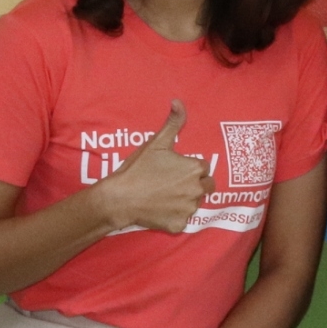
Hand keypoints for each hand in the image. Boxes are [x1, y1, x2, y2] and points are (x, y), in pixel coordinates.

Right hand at [98, 100, 208, 233]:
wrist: (120, 198)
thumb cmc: (138, 169)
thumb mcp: (156, 143)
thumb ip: (173, 122)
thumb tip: (179, 102)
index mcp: (195, 169)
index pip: (203, 167)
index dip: (189, 167)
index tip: (175, 169)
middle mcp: (196, 190)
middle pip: (206, 186)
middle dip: (195, 183)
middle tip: (174, 183)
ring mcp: (188, 209)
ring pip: (195, 203)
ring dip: (186, 199)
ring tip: (166, 195)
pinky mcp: (179, 225)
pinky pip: (183, 220)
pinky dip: (175, 216)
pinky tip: (161, 209)